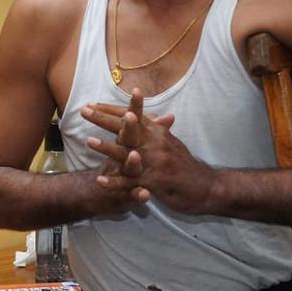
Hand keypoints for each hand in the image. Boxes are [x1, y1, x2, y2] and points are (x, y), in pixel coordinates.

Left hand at [83, 97, 218, 213]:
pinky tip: (100, 181)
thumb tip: (140, 114)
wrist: (207, 187)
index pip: (131, 117)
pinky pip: (131, 183)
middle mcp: (155, 143)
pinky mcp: (154, 183)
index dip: (111, 110)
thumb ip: (154, 127)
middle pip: (126, 128)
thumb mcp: (169, 142)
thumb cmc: (183, 164)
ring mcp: (154, 163)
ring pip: (127, 154)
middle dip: (104, 119)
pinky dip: (115, 183)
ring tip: (88, 141)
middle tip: (84, 110)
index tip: (91, 103)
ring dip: (107, 147)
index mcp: (157, 132)